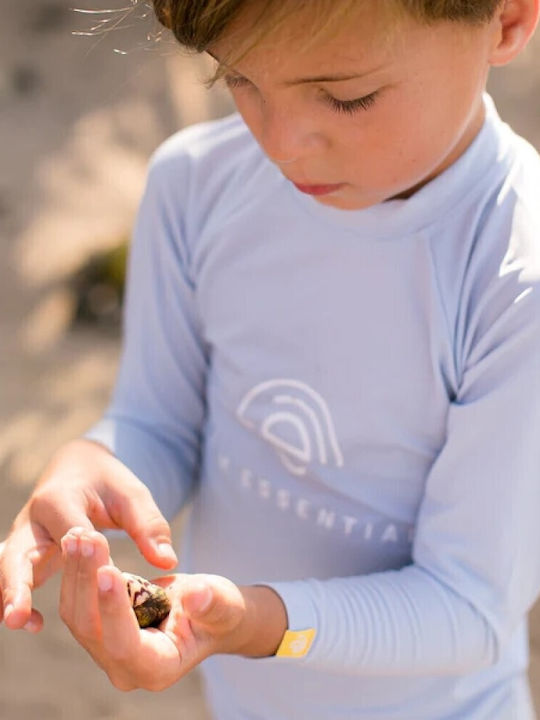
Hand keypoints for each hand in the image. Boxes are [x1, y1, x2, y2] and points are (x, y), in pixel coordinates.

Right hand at [0, 439, 176, 632]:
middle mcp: (34, 520)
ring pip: (7, 568)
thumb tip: (168, 561)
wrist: (79, 467)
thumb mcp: (132, 495)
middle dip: (16, 585)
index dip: (86, 555)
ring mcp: (25, 539)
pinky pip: (12, 577)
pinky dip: (14, 597)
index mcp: (59, 500)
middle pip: (18, 554)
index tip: (102, 574)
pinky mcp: (26, 554)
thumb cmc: (108, 482)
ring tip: (23, 623)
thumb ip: (149, 526)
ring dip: (8, 595)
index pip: (70, 533)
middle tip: (18, 616)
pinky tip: (34, 624)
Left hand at [59, 527, 287, 690]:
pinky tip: (77, 540)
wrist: (209, 611)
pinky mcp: (98, 631)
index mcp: (158, 668)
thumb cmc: (220, 609)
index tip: (109, 570)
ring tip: (79, 534)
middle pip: (92, 628)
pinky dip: (77, 571)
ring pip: (77, 614)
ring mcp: (107, 652)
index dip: (114, 610)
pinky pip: (78, 603)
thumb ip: (211, 603)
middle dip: (88, 581)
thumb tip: (197, 597)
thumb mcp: (223, 603)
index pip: (125, 645)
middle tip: (89, 538)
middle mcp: (125, 668)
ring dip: (77, 572)